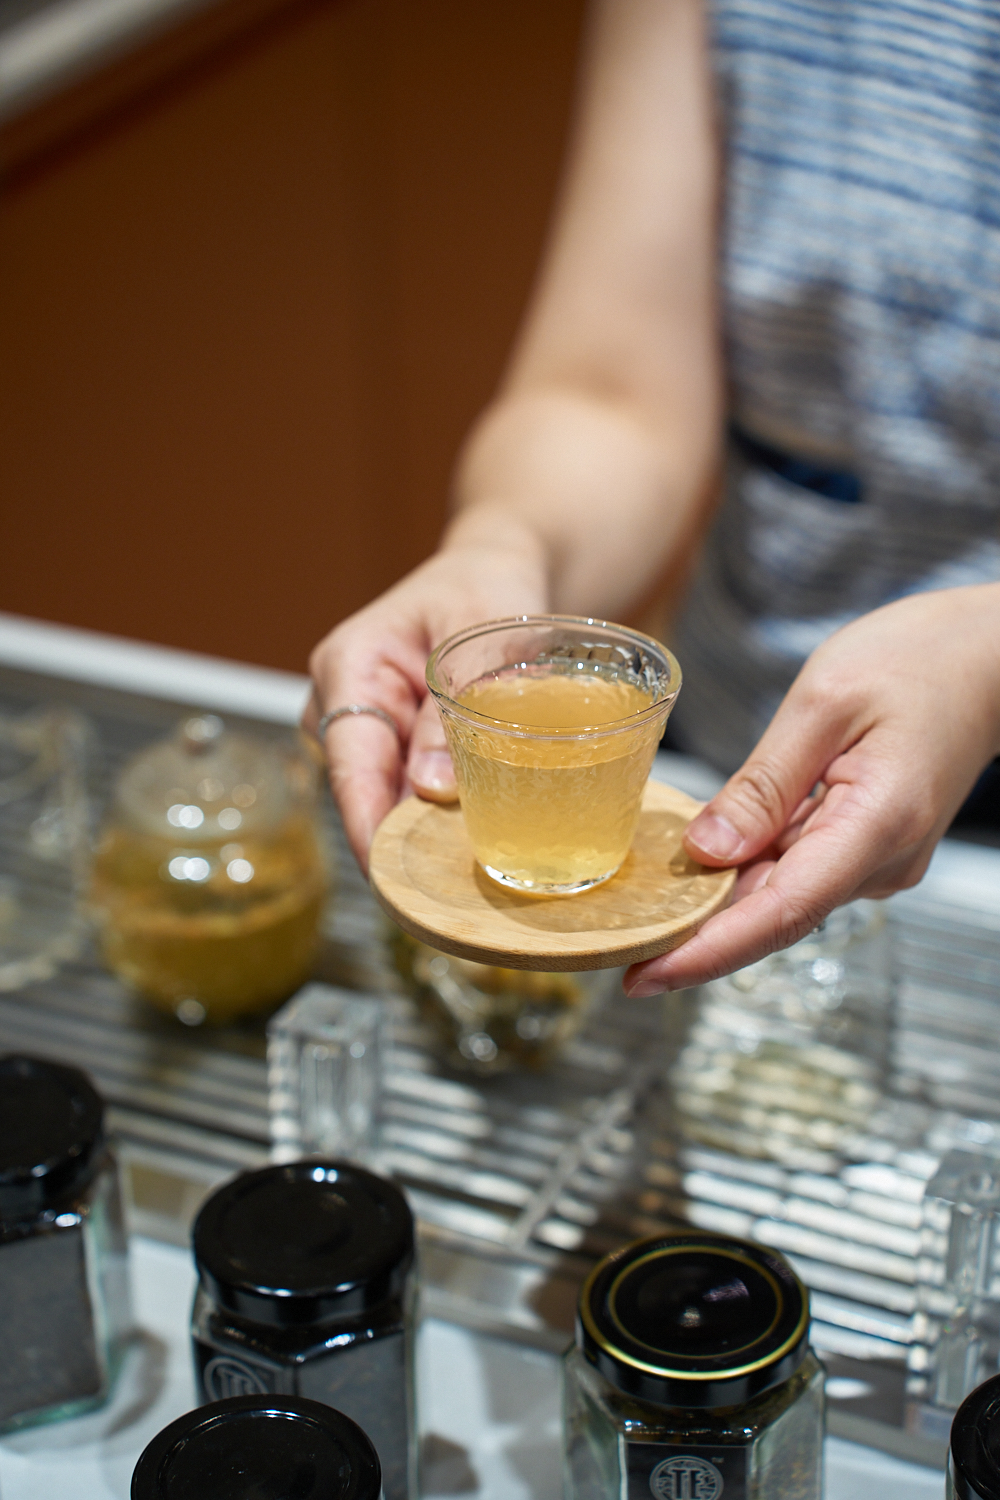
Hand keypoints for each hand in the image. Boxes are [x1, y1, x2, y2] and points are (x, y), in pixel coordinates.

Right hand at [304, 529, 546, 872]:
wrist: (492, 575)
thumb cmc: (483, 588)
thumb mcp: (480, 634)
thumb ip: (455, 706)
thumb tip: (429, 788)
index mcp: (349, 666)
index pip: (351, 764)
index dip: (369, 826)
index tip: (391, 878)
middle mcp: (342, 700)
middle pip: (365, 790)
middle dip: (404, 839)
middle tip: (451, 886)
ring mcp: (362, 726)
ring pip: (387, 796)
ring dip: (425, 828)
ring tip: (476, 860)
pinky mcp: (389, 745)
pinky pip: (408, 790)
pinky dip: (438, 812)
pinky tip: (474, 835)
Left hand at [624, 584, 999, 994]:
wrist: (986, 655)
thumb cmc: (915, 660)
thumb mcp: (823, 704)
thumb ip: (763, 784)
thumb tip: (705, 853)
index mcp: (875, 826)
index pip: (779, 913)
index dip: (705, 952)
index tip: (642, 976)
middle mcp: (880, 862)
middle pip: (773, 914)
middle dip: (695, 934)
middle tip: (617, 941)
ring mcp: (878, 860)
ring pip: (781, 894)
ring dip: (718, 899)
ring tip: (645, 901)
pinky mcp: (866, 846)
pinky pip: (796, 869)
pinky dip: (747, 870)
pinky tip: (701, 863)